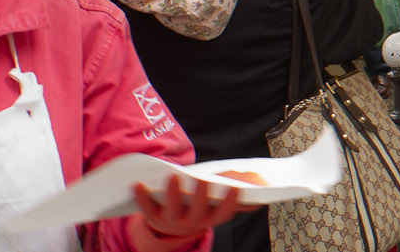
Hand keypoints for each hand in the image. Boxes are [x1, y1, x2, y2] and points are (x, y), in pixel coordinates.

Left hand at [128, 174, 249, 251]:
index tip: (235, 188)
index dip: (229, 202)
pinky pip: (146, 208)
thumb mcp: (218, 199)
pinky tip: (138, 184)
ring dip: (172, 194)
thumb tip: (261, 180)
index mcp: (211, 217)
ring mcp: (172, 220)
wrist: (173, 222)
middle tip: (202, 181)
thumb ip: (237, 191)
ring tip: (173, 177)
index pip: (224, 213)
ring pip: (172, 211)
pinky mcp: (153, 216)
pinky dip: (141, 197)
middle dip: (200, 196)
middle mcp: (192, 222)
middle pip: (197, 212)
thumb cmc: (200, 204)